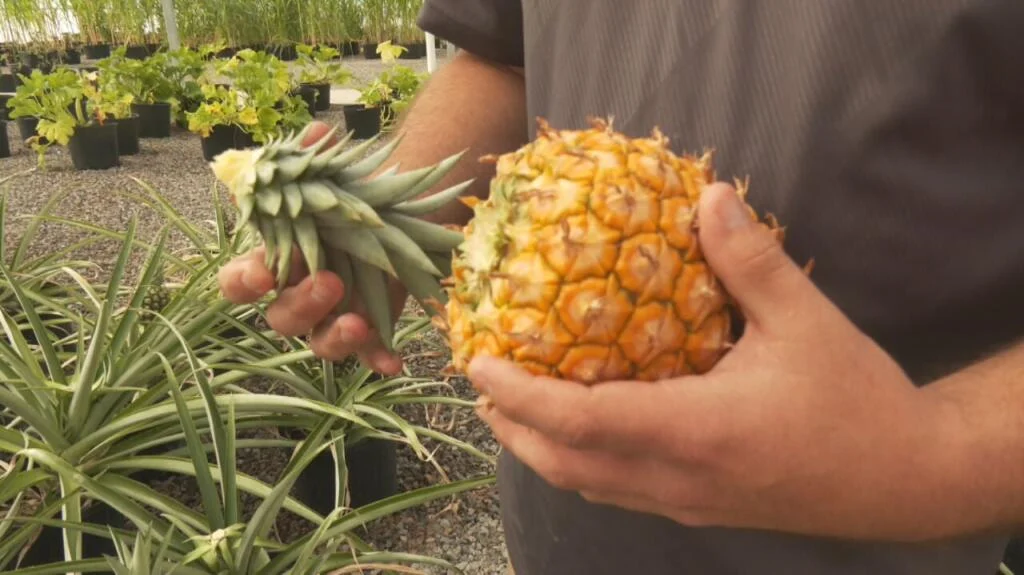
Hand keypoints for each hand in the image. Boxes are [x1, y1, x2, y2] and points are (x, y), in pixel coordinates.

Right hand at [218, 121, 405, 374]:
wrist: (393, 217)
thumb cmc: (346, 199)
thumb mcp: (333, 177)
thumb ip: (316, 160)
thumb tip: (318, 132)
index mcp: (275, 262)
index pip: (238, 283)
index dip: (244, 283)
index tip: (263, 272)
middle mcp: (296, 295)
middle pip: (281, 318)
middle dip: (301, 303)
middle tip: (328, 281)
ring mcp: (331, 317)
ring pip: (319, 343)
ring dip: (335, 337)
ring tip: (358, 323)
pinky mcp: (367, 331)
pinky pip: (367, 356)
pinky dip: (378, 361)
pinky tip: (394, 364)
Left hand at [468, 183, 971, 541]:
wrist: (908, 479)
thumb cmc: (858, 401)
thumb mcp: (808, 319)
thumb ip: (751, 260)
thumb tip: (711, 196)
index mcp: (696, 430)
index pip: (581, 421)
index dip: (520, 397)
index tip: (478, 366)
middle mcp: (677, 477)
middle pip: (566, 465)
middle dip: (513, 428)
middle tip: (482, 383)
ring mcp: (686, 503)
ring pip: (588, 485)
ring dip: (542, 448)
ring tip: (516, 406)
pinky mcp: (701, 511)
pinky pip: (619, 491)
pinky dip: (581, 461)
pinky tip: (584, 427)